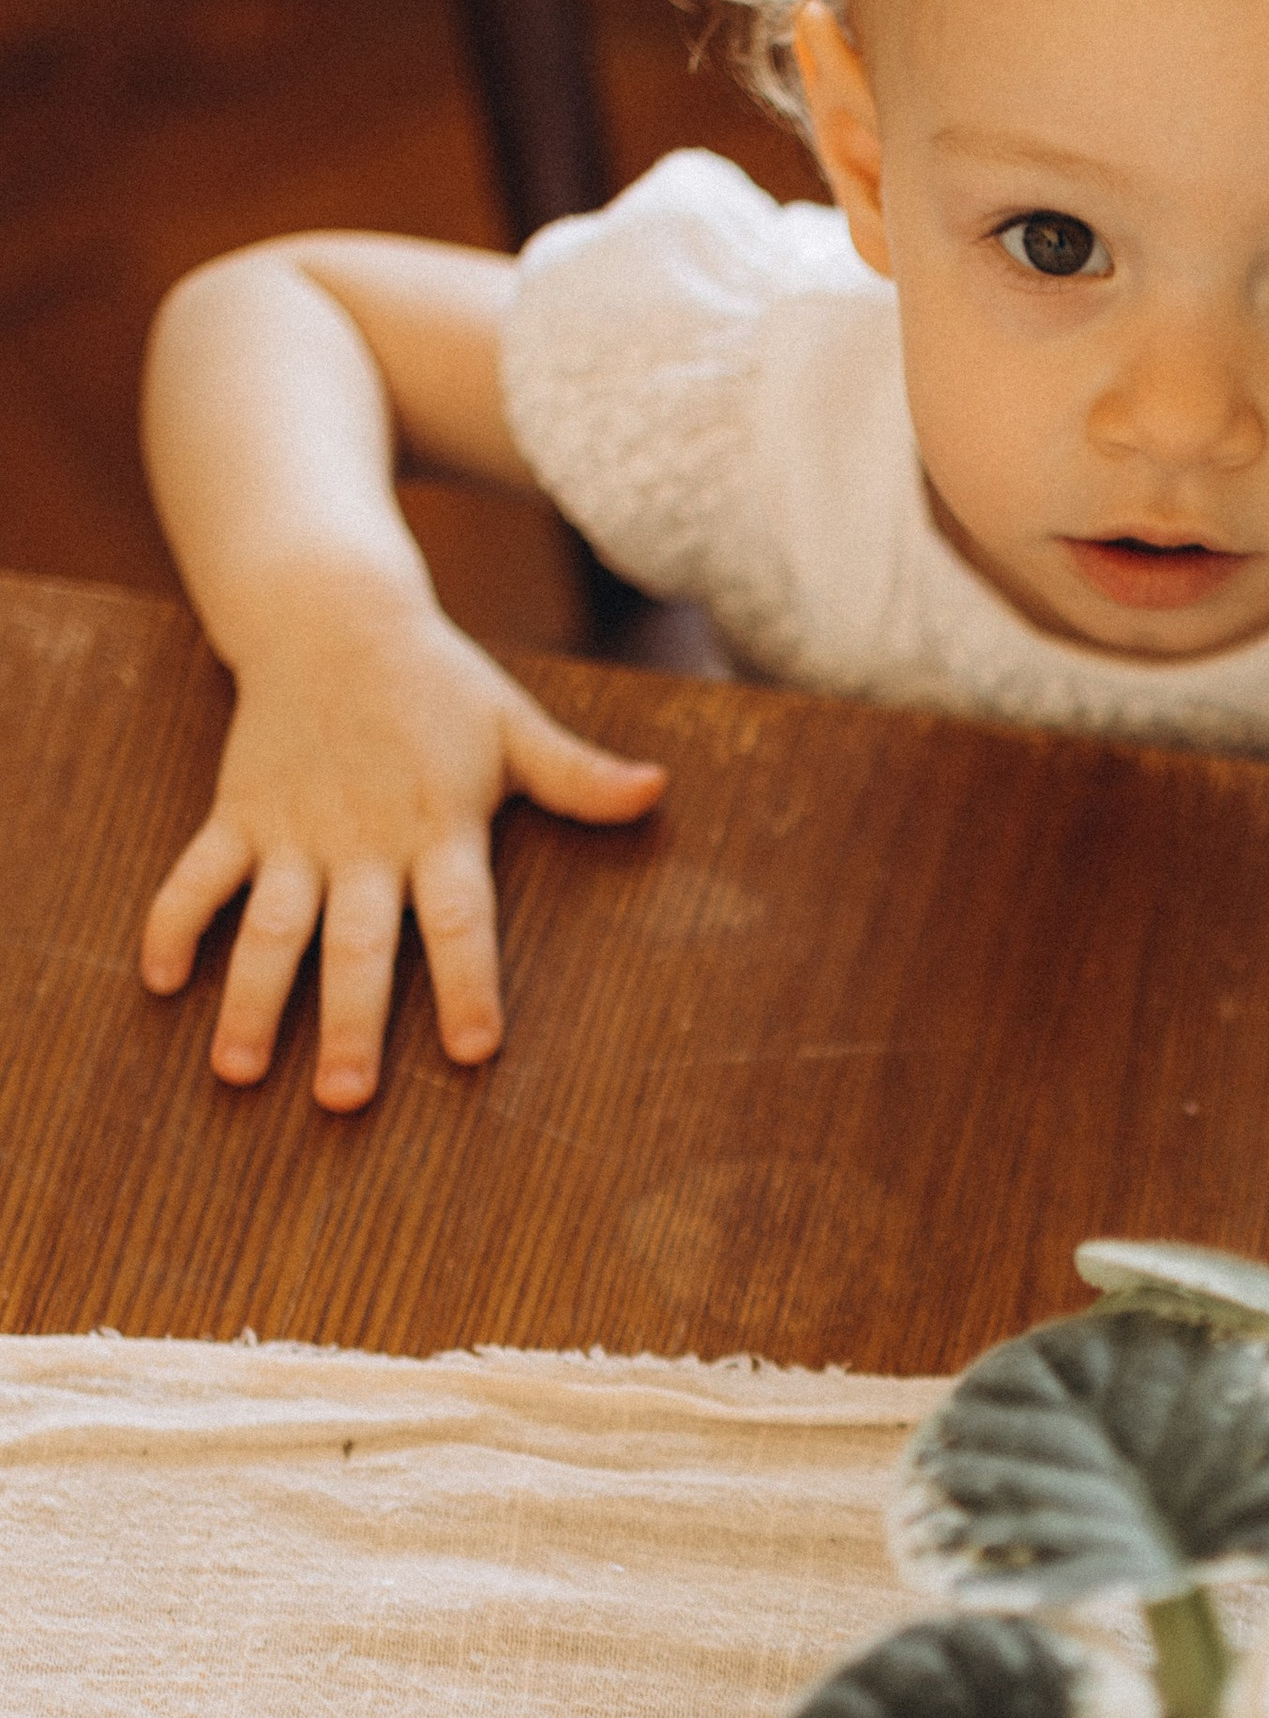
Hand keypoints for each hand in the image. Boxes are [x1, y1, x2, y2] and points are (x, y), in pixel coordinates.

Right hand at [140, 596, 665, 1110]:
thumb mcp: (514, 725)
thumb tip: (658, 790)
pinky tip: (160, 984)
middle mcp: (363, 841)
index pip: (461, 918)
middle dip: (348, 1024)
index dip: (469, 983)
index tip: (474, 1050)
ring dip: (250, 999)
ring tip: (236, 1071)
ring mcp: (293, 832)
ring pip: (270, 926)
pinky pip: (196, 876)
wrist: (332, 617)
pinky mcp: (239, 815)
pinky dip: (173, 925)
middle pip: (357, 945)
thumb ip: (579, 776)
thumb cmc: (437, 684)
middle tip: (345, 1099)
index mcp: (440, 827)